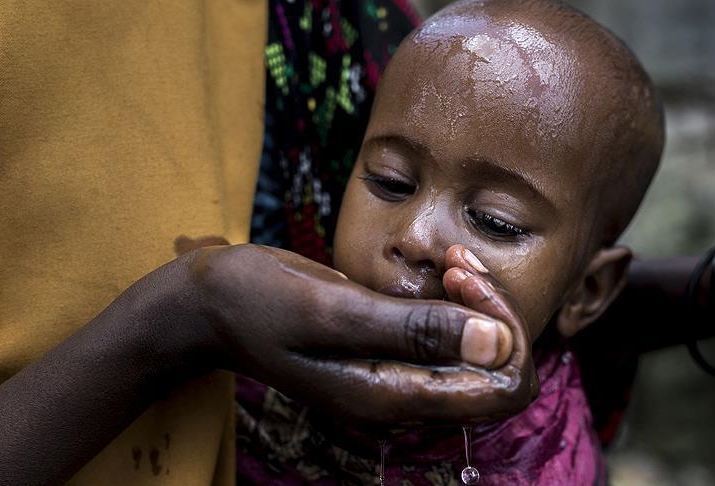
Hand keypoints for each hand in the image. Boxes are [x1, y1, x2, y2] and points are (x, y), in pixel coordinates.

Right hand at [188, 244, 529, 424]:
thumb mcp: (331, 310)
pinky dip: (457, 300)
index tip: (460, 283)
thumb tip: (497, 344)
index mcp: (392, 399)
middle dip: (493, 313)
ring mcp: (398, 377)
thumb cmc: (259, 303)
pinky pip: (451, 336)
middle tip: (457, 265)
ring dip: (477, 302)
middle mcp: (403, 397)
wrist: (213, 304)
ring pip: (479, 353)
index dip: (502, 333)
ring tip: (449, 260)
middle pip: (497, 372)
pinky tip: (440, 267)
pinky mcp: (392, 352)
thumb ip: (412, 331)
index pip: (500, 388)